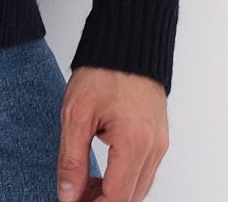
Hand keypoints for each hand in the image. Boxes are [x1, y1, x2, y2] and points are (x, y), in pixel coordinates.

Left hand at [56, 65, 169, 201]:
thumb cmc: (103, 70)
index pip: (117, 198)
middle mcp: (154, 148)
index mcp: (135, 142)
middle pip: (131, 199)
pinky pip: (143, 172)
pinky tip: (101, 176)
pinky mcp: (159, 138)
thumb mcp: (76, 113)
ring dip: (113, 195)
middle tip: (74, 196)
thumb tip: (67, 195)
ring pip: (139, 188)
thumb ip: (72, 159)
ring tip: (83, 187)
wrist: (128, 41)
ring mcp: (160, 144)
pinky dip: (124, 180)